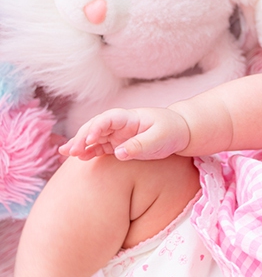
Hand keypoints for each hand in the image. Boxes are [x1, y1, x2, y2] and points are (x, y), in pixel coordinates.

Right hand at [60, 107, 190, 160]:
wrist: (179, 132)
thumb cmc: (171, 131)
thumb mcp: (160, 138)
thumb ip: (140, 145)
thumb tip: (118, 153)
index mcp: (129, 118)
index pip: (108, 119)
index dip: (97, 127)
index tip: (90, 139)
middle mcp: (119, 125)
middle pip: (95, 127)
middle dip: (82, 137)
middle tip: (72, 150)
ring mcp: (116, 134)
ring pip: (93, 137)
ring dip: (80, 144)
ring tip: (66, 154)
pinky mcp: (117, 144)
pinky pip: (99, 147)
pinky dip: (88, 151)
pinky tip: (77, 158)